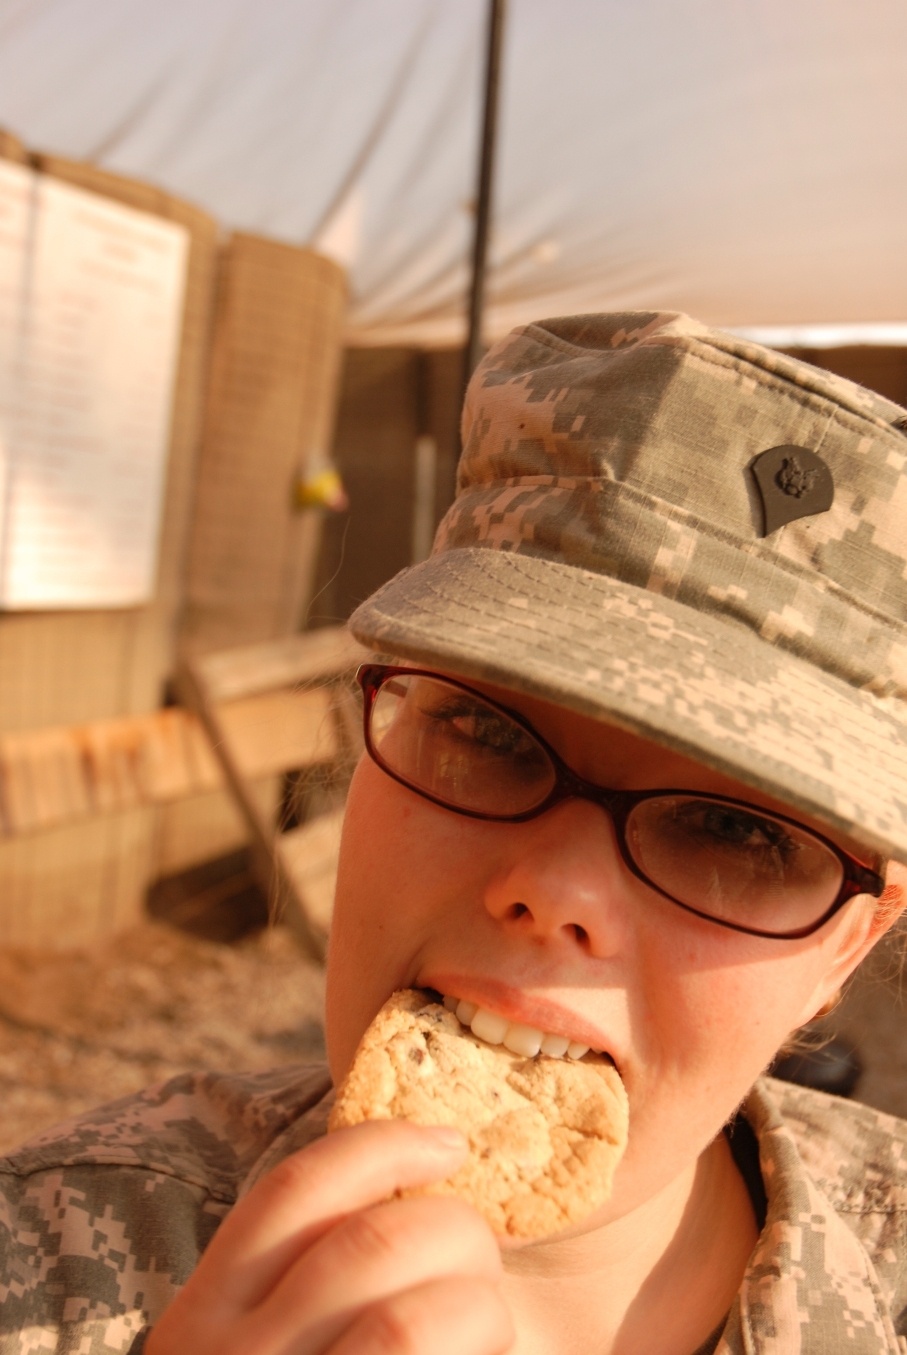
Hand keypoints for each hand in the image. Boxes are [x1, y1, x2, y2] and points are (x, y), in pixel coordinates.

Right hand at [145, 1119, 513, 1354]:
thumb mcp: (251, 1349)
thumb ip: (297, 1281)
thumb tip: (402, 1184)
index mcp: (203, 1318)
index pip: (294, 1189)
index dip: (383, 1146)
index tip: (449, 1141)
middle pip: (372, 1243)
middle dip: (457, 1234)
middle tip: (484, 1265)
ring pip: (411, 1318)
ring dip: (479, 1307)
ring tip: (490, 1323)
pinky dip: (479, 1349)